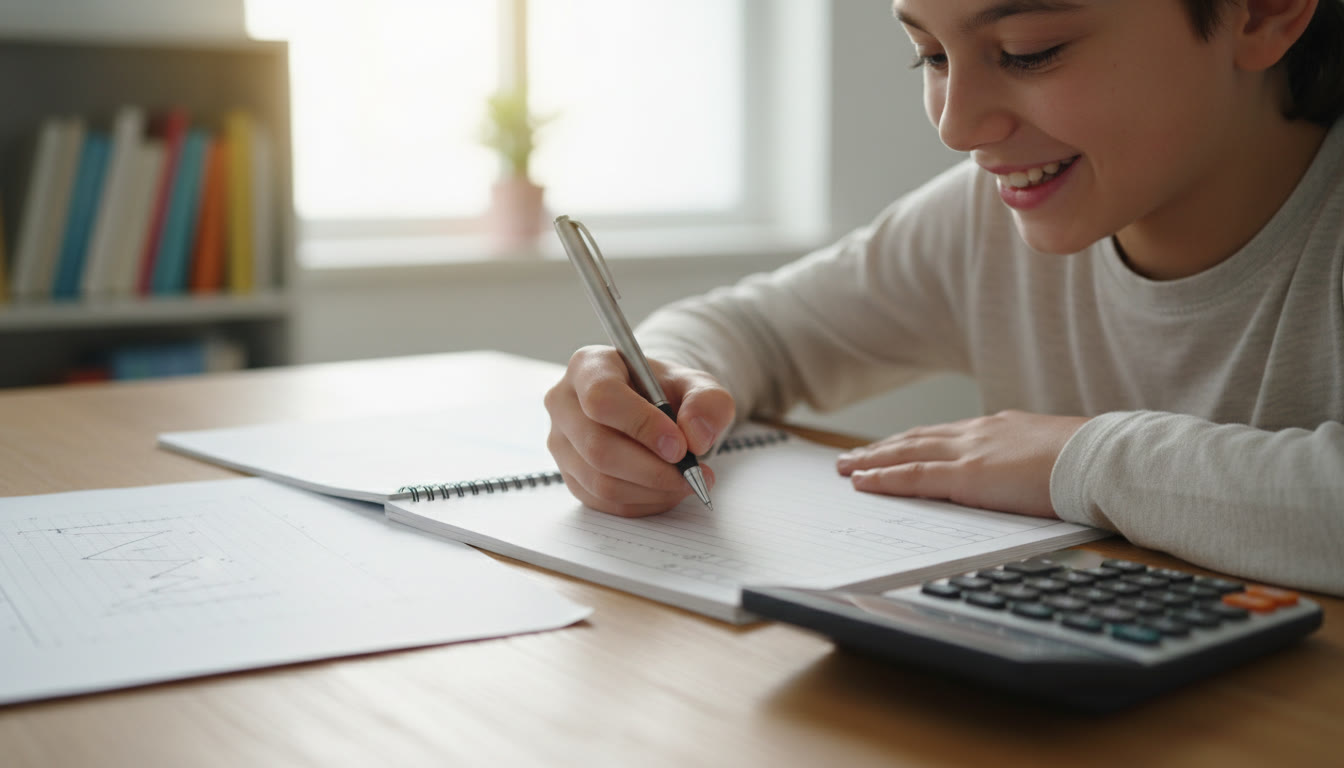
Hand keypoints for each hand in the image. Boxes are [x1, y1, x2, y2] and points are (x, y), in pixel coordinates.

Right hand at [544, 345, 735, 516]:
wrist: (654, 410)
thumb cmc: (668, 392)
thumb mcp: (698, 384)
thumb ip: (708, 402)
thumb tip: (696, 437)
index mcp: (589, 367)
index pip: (602, 397)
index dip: (641, 425)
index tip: (679, 446)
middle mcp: (564, 403)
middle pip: (598, 447)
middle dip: (653, 469)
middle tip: (693, 473)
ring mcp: (561, 443)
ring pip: (601, 481)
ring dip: (652, 490)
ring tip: (687, 481)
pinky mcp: (571, 475)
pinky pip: (604, 502)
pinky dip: (643, 503)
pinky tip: (667, 490)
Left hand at [836, 410, 1088, 517]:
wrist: (1103, 459)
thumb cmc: (1092, 463)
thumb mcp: (1055, 456)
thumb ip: (1030, 462)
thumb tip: (1028, 474)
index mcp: (1000, 428)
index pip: (946, 434)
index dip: (915, 441)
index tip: (893, 447)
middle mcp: (978, 433)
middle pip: (917, 439)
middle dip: (882, 449)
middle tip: (853, 456)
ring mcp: (970, 452)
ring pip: (906, 454)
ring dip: (872, 461)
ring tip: (846, 468)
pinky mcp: (967, 476)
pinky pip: (913, 477)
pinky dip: (883, 478)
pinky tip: (862, 482)